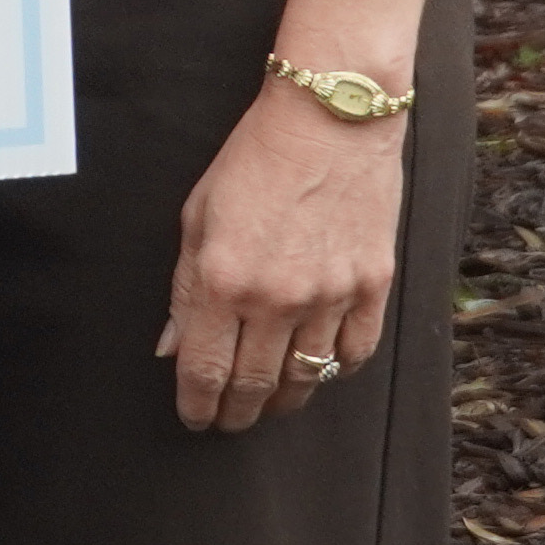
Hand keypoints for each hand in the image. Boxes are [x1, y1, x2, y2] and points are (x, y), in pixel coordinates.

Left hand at [163, 76, 404, 431]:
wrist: (330, 121)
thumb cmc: (252, 162)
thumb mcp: (196, 217)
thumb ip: (184, 288)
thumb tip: (171, 347)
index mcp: (224, 279)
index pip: (205, 368)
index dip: (197, 403)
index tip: (194, 418)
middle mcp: (278, 297)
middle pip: (255, 383)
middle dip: (236, 413)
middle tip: (227, 423)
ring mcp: (331, 295)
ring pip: (305, 377)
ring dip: (282, 401)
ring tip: (267, 407)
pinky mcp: (372, 286)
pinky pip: (354, 352)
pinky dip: (333, 371)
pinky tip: (317, 372)